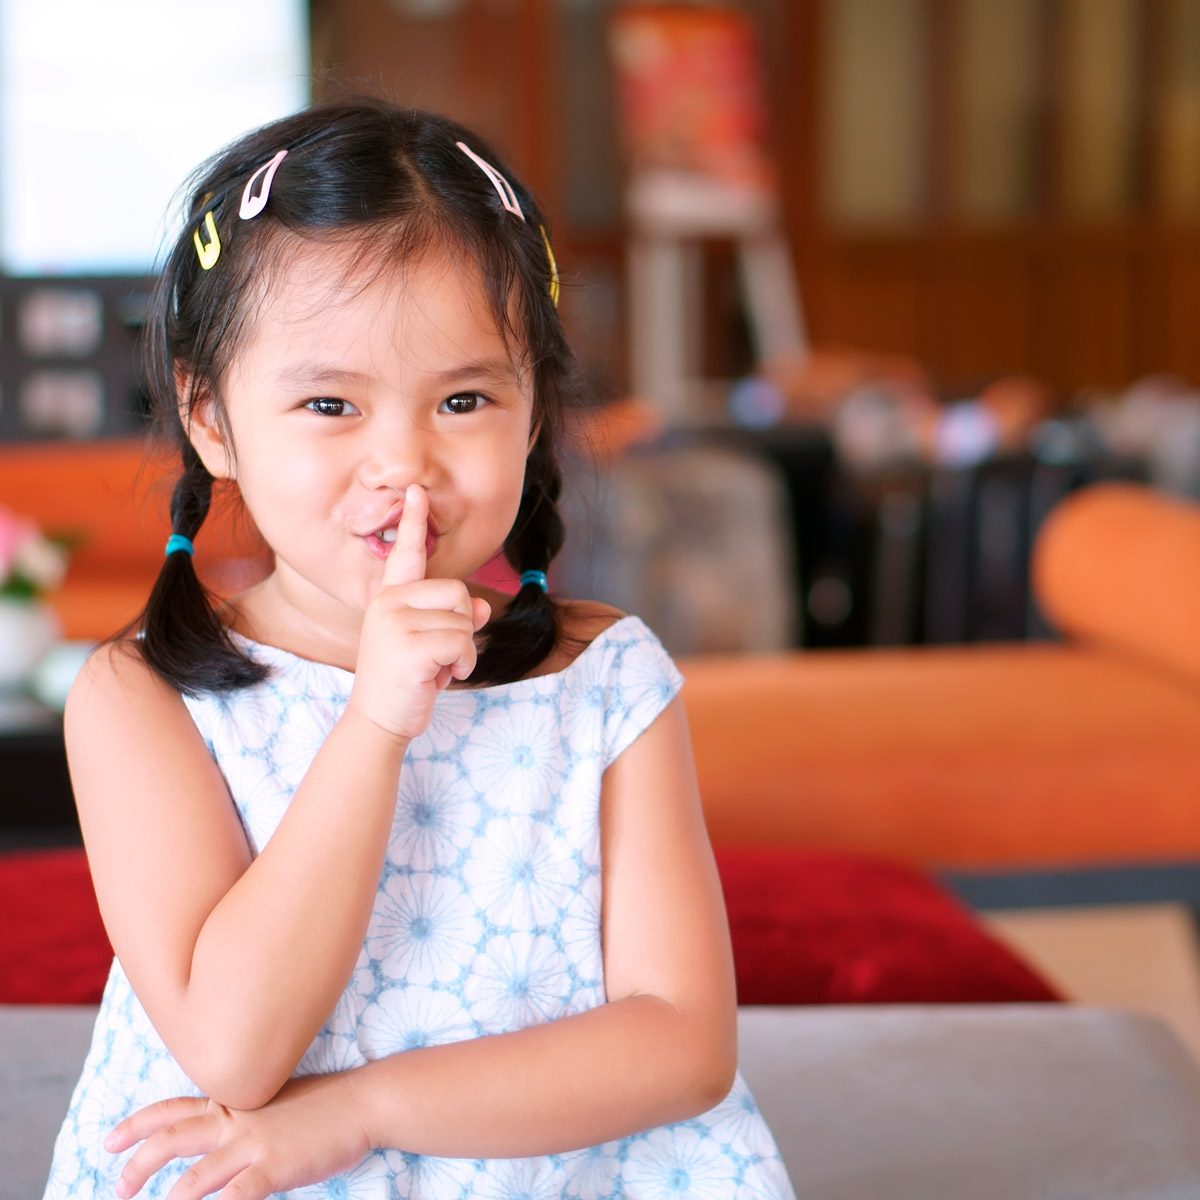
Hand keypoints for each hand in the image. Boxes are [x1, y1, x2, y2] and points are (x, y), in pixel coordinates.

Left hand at [105, 1074, 371, 1199]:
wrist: (364, 1101)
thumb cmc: (326, 1103)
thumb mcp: (276, 1098)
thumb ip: (245, 1113)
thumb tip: (222, 1128)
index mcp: (235, 1101)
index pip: (174, 1108)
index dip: (138, 1125)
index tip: (110, 1142)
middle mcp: (237, 1118)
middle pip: (172, 1139)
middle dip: (137, 1166)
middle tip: (118, 1188)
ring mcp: (254, 1143)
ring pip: (193, 1178)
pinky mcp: (273, 1168)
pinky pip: (233, 1197)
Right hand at [347, 484, 490, 742]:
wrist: (378, 720)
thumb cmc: (405, 681)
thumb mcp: (433, 645)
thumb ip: (455, 620)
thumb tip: (483, 608)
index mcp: (390, 598)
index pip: (407, 554)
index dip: (415, 522)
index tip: (417, 490)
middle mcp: (388, 602)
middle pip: (458, 591)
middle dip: (462, 627)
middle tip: (438, 655)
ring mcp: (395, 621)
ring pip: (463, 620)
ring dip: (462, 651)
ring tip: (435, 669)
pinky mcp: (409, 644)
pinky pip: (462, 642)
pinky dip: (462, 664)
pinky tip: (440, 678)